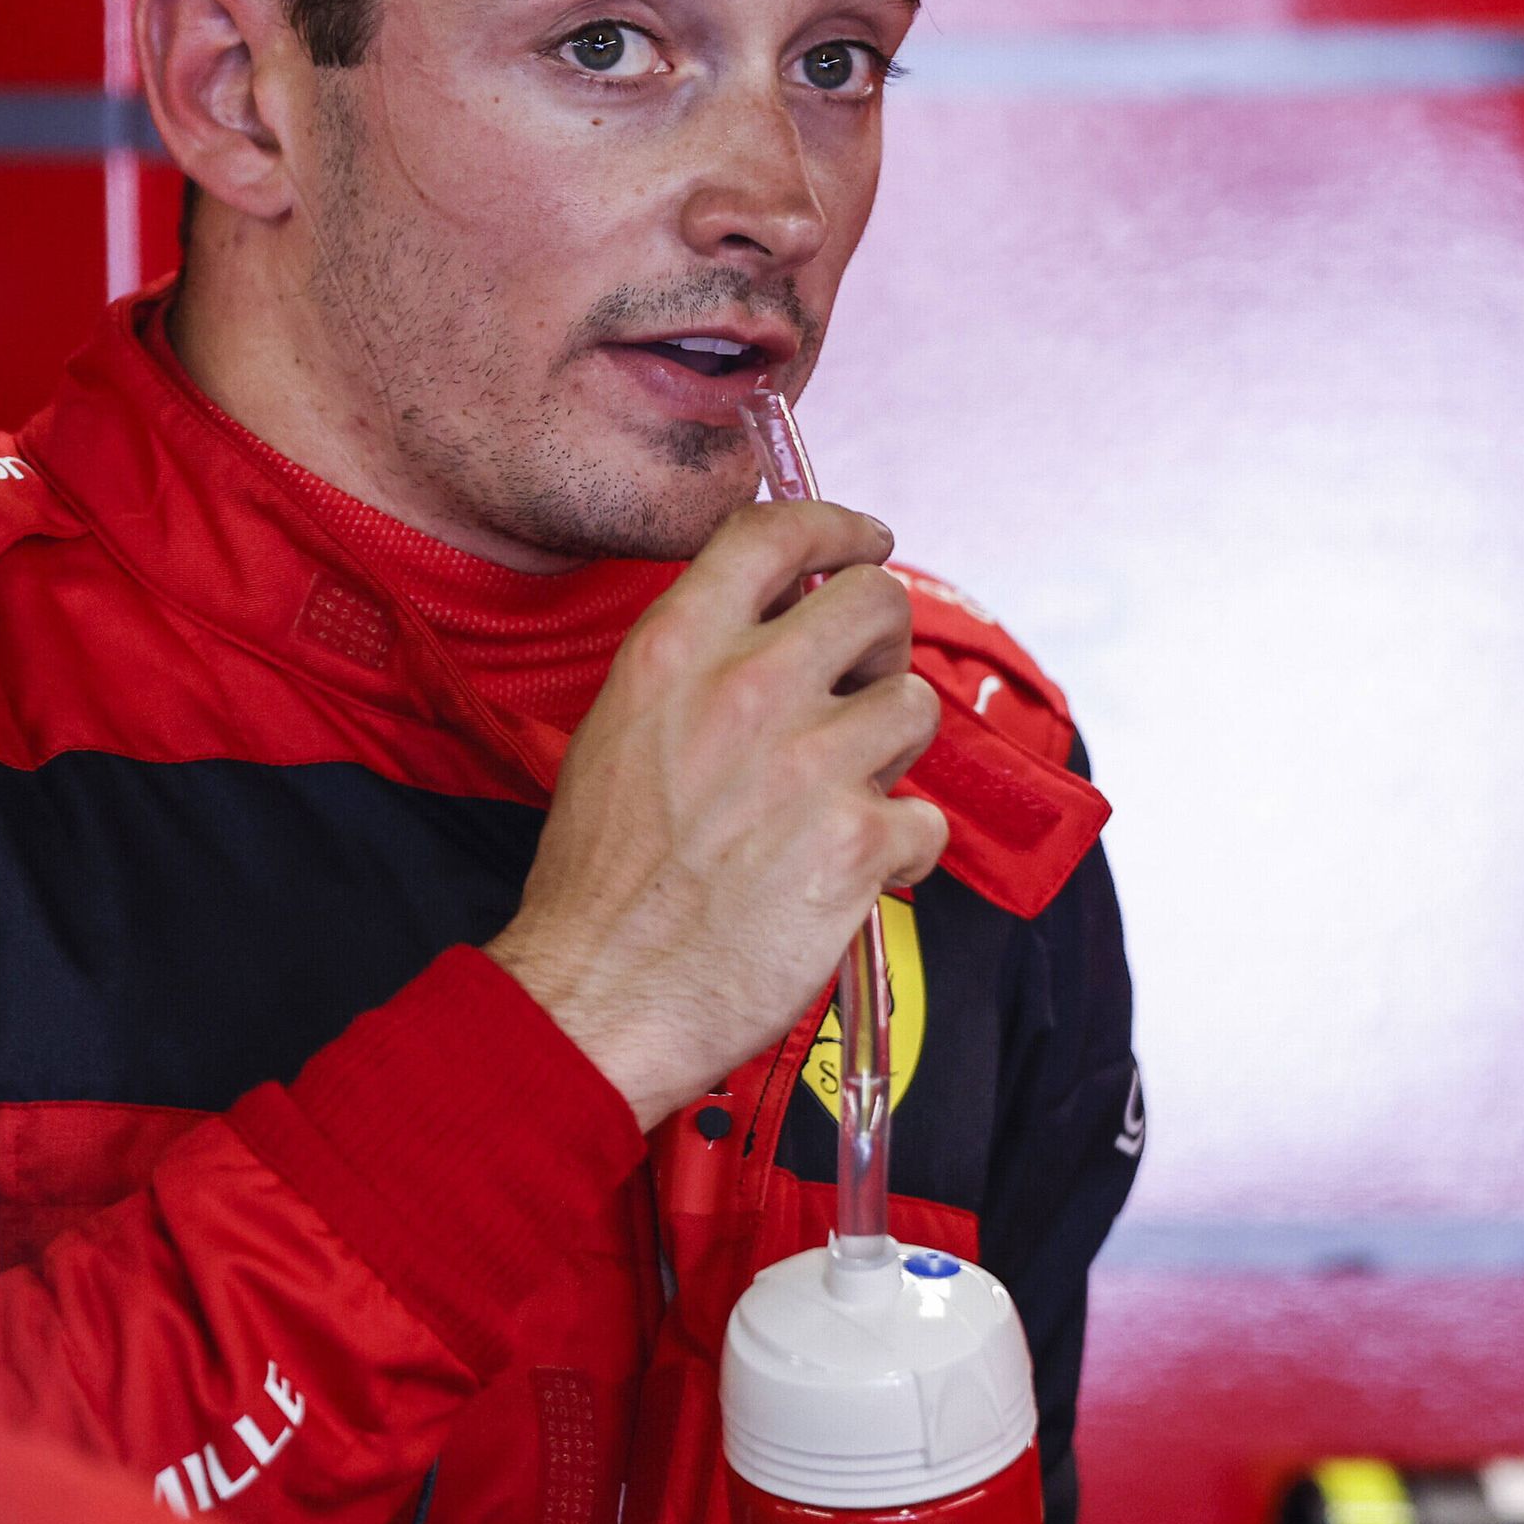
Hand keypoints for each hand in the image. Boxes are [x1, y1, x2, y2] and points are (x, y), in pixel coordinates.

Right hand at [485, 498, 946, 1124]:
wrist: (598, 996)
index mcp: (677, 652)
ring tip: (840, 796)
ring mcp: (811, 763)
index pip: (777, 533)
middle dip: (883, 640)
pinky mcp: (858, 842)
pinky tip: (848, 873)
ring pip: (915, 705)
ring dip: (892, 751)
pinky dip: (899, 849)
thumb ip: (698, 667)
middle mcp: (748, 689)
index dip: (837, 527)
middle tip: (861, 686)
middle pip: (877, 599)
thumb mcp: (620, 730)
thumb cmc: (601, 882)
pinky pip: (925, 817)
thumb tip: (776, 629)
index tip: (864, 539)